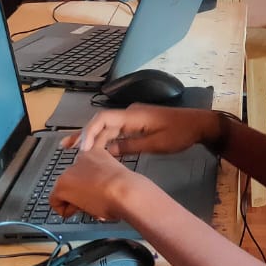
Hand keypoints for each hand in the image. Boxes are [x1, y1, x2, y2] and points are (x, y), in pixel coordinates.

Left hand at [48, 143, 151, 220]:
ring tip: (91, 206)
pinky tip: (79, 210)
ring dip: (75, 201)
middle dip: (80, 193)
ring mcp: (70, 171)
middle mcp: (81, 158)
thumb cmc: (128, 189)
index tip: (95, 191)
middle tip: (94, 201)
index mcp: (97, 153)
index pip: (84, 168)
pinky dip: (65, 210)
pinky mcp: (62, 185)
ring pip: (65, 190)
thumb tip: (99, 193)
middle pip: (73, 180)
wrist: (125, 192)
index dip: (88, 184)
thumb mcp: (117, 178)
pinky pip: (55, 202)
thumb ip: (105, 180)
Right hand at [66, 105, 218, 154]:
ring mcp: (132, 117)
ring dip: (92, 137)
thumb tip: (107, 152)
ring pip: (106, 126)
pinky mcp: (136, 124)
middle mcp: (129, 113)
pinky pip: (116, 130)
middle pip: (101, 122)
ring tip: (74, 149)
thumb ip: (130, 146)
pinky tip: (96, 149)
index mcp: (133, 115)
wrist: (199, 125)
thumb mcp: (156, 144)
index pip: (103, 119)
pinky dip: (104, 139)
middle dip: (84, 134)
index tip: (81, 148)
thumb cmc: (180, 134)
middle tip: (66, 147)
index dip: (89, 131)